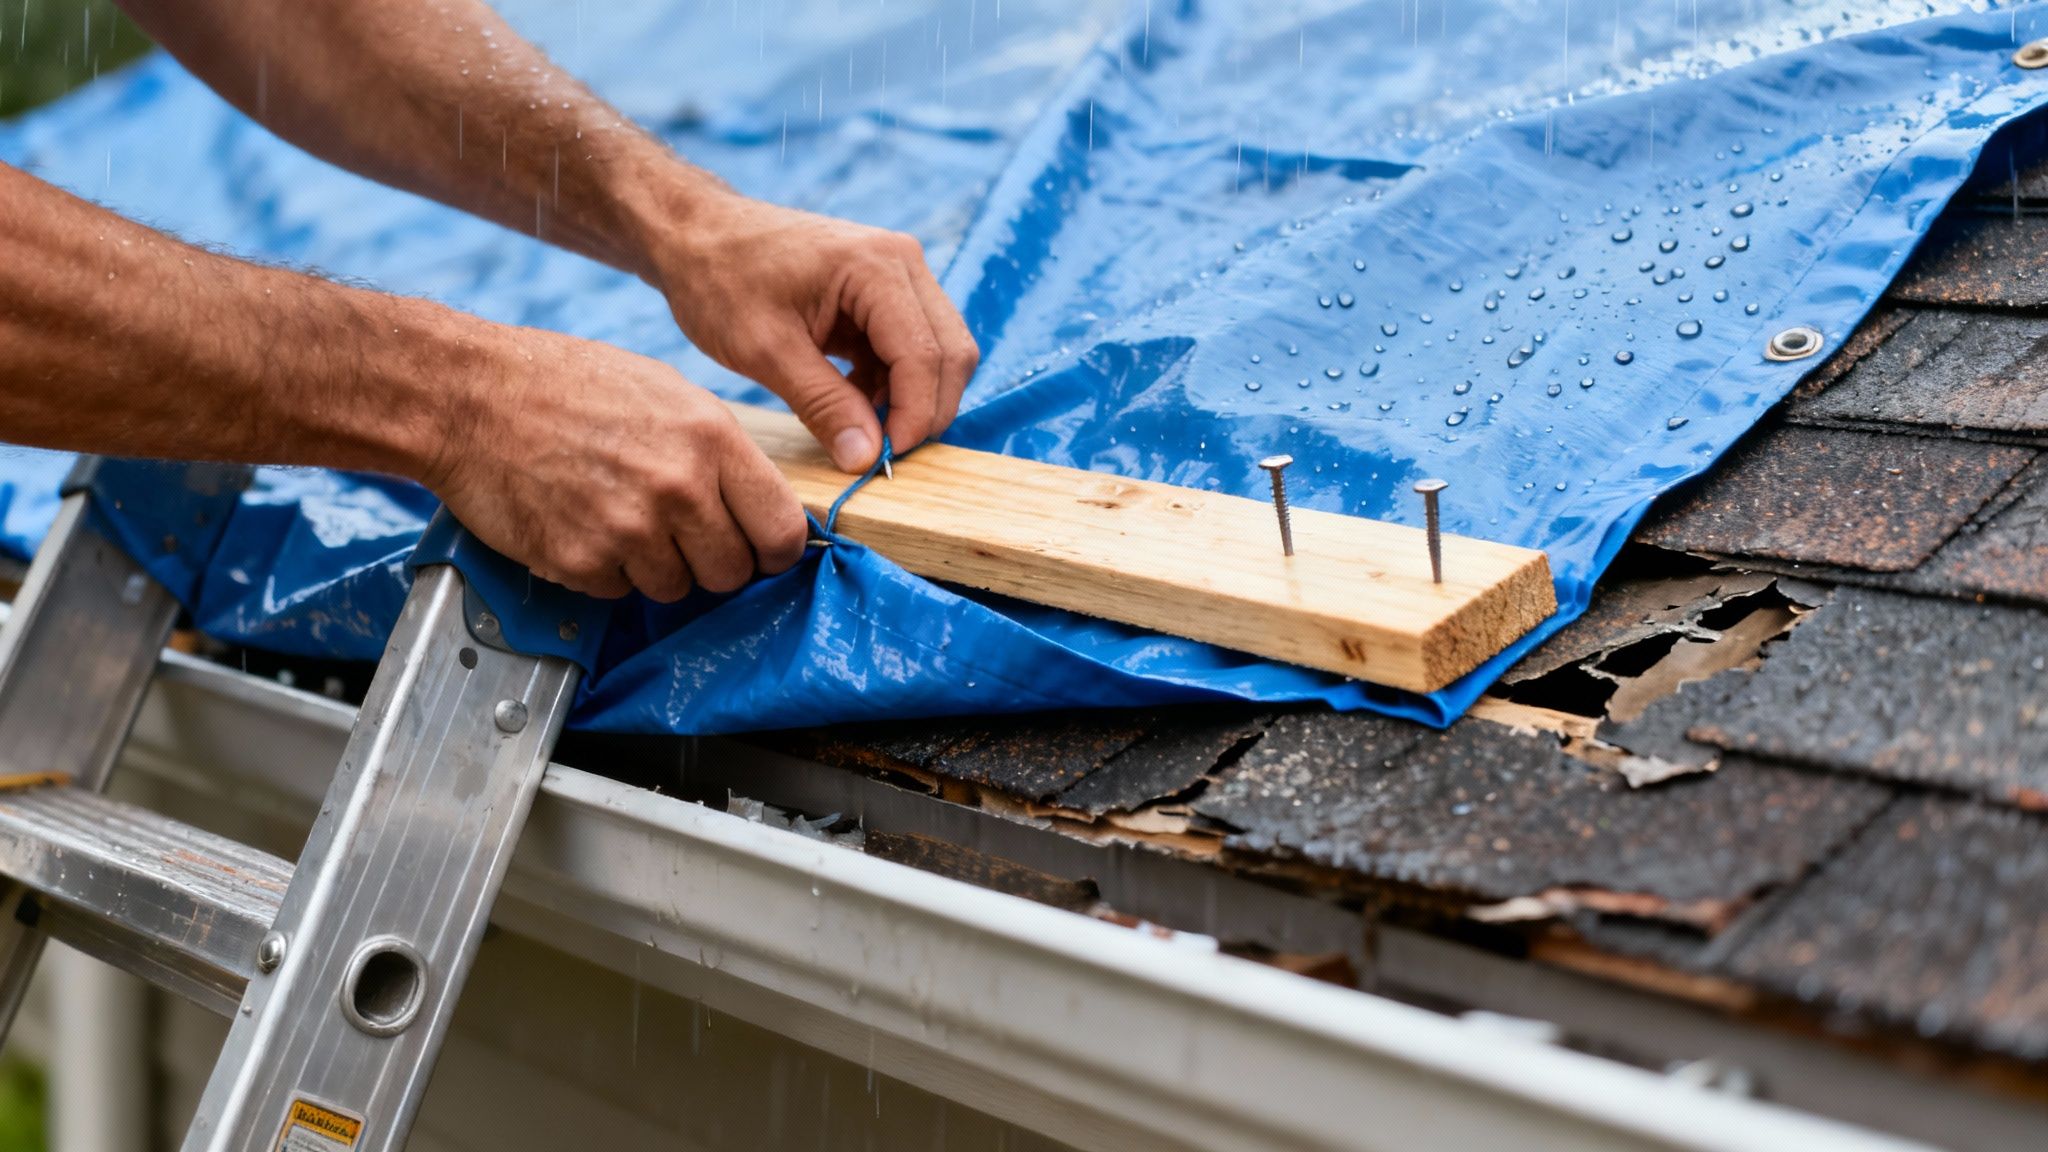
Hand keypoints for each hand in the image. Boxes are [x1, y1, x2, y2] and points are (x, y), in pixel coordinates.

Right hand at [423, 327, 807, 600]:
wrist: (468, 396)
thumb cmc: (564, 383)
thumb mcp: (666, 391)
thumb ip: (718, 449)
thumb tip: (759, 500)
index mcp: (710, 438)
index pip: (781, 530)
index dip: (776, 551)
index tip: (763, 553)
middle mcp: (678, 487)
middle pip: (732, 572)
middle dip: (712, 562)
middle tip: (681, 535)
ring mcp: (628, 529)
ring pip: (675, 588)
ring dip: (655, 567)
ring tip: (620, 517)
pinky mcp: (580, 560)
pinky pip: (618, 591)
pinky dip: (605, 570)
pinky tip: (582, 523)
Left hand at [647, 191, 978, 472]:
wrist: (697, 235)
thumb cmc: (720, 280)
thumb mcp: (766, 350)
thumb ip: (823, 405)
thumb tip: (866, 459)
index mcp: (876, 266)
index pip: (925, 356)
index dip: (914, 416)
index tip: (885, 460)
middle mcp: (903, 262)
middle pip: (950, 354)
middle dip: (924, 411)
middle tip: (880, 453)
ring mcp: (899, 274)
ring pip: (938, 354)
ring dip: (910, 399)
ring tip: (857, 426)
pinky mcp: (887, 292)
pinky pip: (913, 349)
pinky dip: (893, 384)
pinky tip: (851, 401)